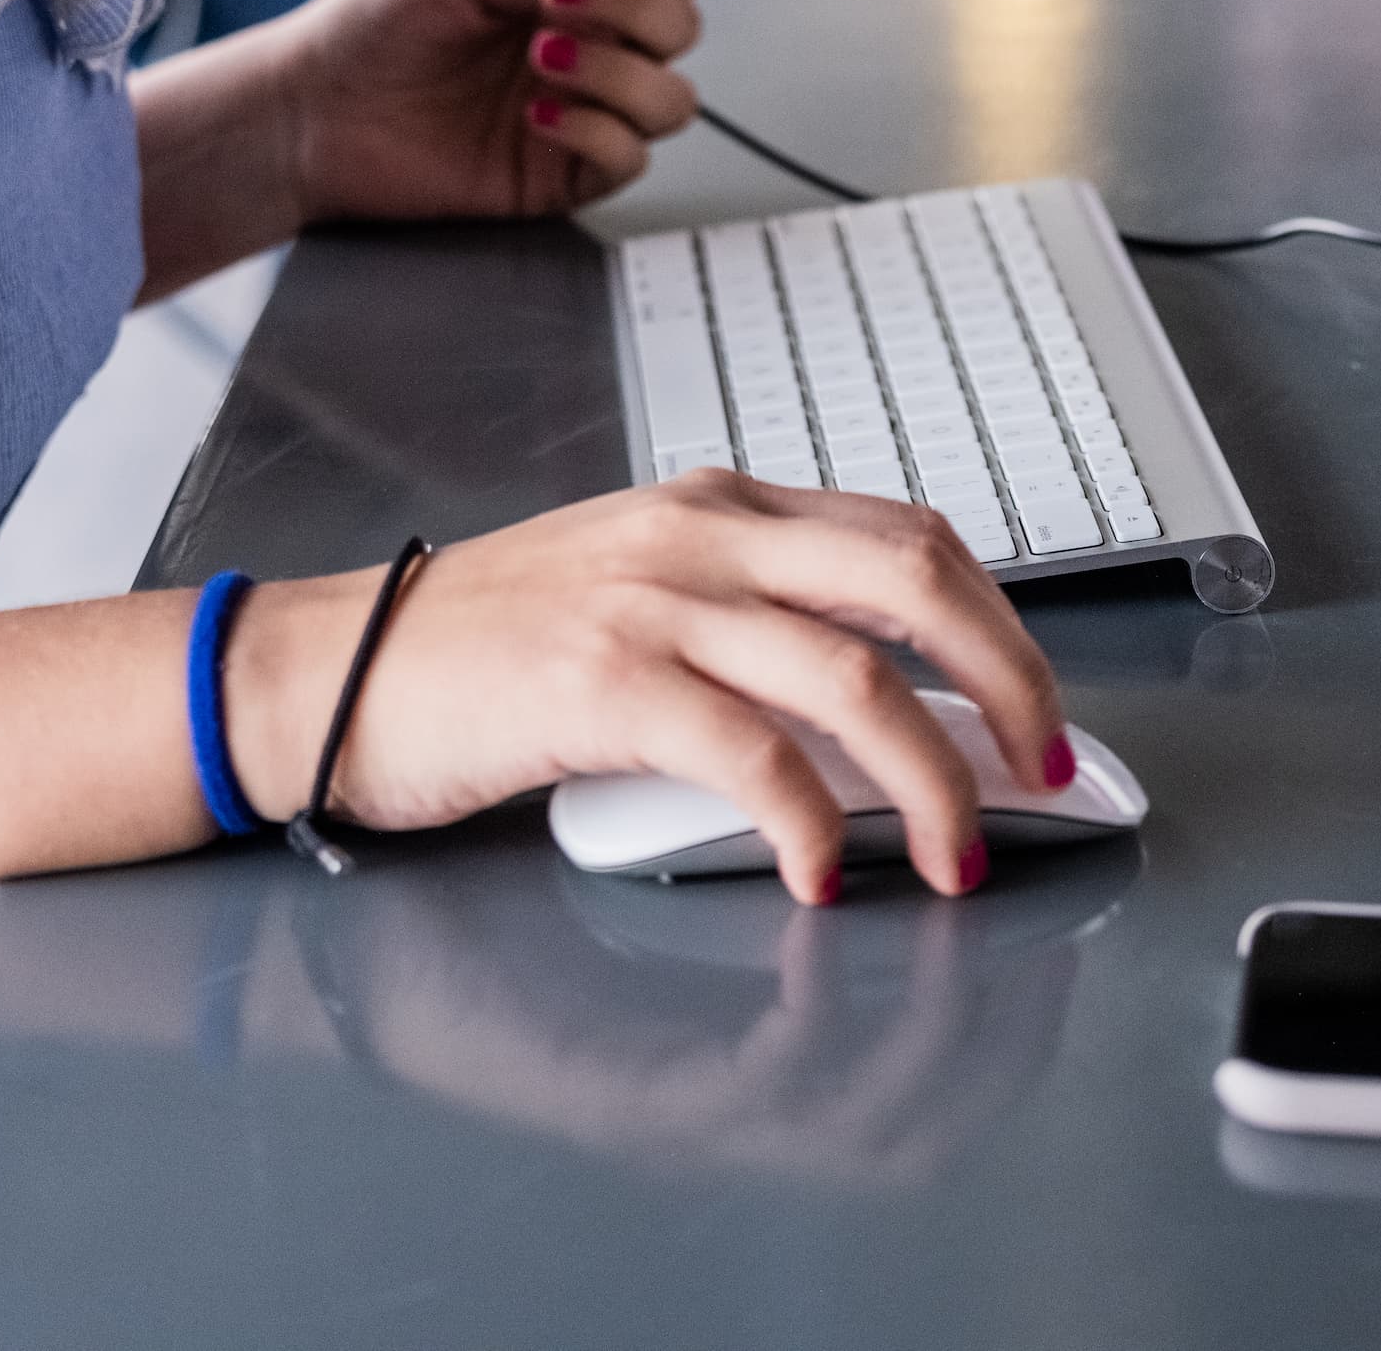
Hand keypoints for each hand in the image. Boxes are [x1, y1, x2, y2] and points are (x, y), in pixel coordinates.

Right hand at [222, 477, 1069, 902]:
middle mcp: (701, 533)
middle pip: (917, 580)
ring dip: (933, 775)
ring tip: (954, 853)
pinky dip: (810, 821)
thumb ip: (748, 628)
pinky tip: (820, 875)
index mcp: (719, 505)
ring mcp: (653, 600)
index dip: (1003, 625)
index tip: (1039, 714)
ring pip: (856, 671)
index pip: (911, 535)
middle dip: (1011, 682)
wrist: (334, 674)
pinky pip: (752, 750)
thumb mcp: (636, 603)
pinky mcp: (603, 682)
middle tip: (1046, 774)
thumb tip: (887, 718)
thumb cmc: (480, 657)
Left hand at [266, 0, 711, 223]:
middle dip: (637, 10)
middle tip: (558, 3)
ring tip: (542, 60)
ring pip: (671, 101)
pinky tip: (537, 115)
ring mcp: (580, 115)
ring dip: (619, 73)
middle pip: (680, 31)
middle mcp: (587, 51)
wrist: (313, 110)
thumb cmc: (372, 26)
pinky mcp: (560, 178)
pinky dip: (597, 131)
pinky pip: (627, 160)